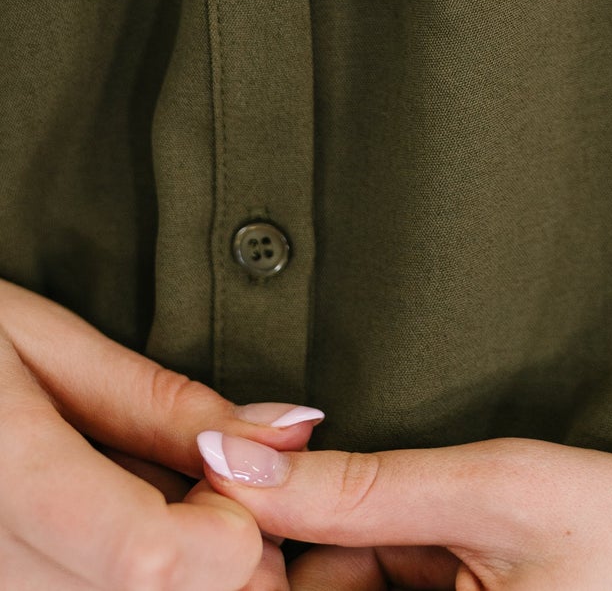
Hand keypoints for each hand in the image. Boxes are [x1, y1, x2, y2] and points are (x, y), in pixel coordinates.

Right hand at [0, 276, 325, 589]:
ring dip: (173, 580)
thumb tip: (286, 434)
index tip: (238, 473)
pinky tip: (112, 534)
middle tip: (211, 488)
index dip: (226, 531)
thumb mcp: (42, 341)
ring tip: (157, 506)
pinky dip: (118, 584)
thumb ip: (160, 404)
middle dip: (218, 562)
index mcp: (2, 474)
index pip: (149, 559)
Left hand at [195, 268, 611, 589]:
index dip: (274, 548)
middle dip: (338, 556)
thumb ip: (351, 489)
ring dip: (383, 566)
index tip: (290, 484)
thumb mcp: (495, 489)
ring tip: (485, 538)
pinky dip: (428, 581)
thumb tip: (223, 462)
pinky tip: (485, 560)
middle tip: (435, 515)